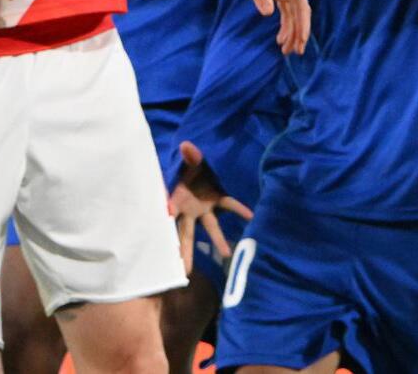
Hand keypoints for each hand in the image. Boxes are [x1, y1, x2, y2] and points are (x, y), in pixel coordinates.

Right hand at [167, 141, 251, 271]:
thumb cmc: (183, 166)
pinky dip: (239, 209)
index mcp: (177, 201)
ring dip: (218, 240)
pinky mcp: (217, 199)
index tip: (167, 215)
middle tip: (187, 272)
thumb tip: (187, 146)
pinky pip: (229, 204)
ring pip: (210, 227)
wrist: (193, 161)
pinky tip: (250, 215)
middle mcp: (190, 209)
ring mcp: (204, 207)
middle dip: (186, 251)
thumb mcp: (185, 159)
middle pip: (187, 233)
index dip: (170, 211)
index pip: (172, 211)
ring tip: (227, 255)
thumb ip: (188, 155)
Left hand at [214, 0, 309, 53]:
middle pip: (299, 12)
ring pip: (291, 12)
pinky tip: (280, 36)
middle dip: (298, 32)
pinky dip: (283, 23)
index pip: (301, 6)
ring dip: (290, 30)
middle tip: (294, 52)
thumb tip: (268, 14)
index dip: (303, 25)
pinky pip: (283, 9)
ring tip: (285, 49)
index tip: (301, 42)